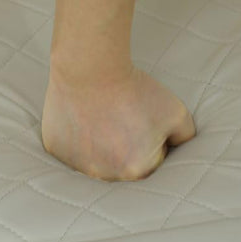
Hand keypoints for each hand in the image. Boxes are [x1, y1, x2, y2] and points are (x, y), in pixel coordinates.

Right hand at [41, 64, 196, 180]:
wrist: (91, 67)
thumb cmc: (134, 89)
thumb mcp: (176, 112)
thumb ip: (185, 138)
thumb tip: (181, 150)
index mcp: (136, 170)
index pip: (151, 163)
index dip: (151, 140)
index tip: (143, 120)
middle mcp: (105, 174)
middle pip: (122, 165)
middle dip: (126, 146)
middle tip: (122, 117)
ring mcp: (76, 164)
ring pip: (94, 159)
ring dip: (100, 145)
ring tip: (103, 115)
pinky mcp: (54, 150)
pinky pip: (70, 150)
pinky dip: (76, 137)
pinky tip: (82, 117)